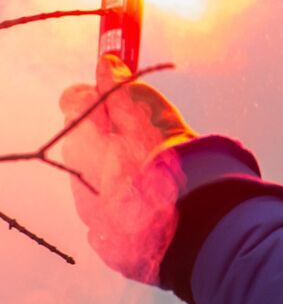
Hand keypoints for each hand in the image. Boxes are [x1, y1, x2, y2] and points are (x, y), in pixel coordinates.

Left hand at [59, 55, 196, 281]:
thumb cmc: (167, 155)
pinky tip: (155, 205)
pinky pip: (113, 214)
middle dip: (109, 137)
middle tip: (147, 139)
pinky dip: (129, 207)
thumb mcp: (147, 107)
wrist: (187, 216)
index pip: (75, 99)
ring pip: (97, 179)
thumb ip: (122, 85)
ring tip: (158, 176)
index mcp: (83, 136)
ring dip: (119, 173)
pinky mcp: (108, 239)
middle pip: (84, 141)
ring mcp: (90, 207)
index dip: (98, 96)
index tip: (121, 99)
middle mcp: (77, 170)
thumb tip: (107, 64)